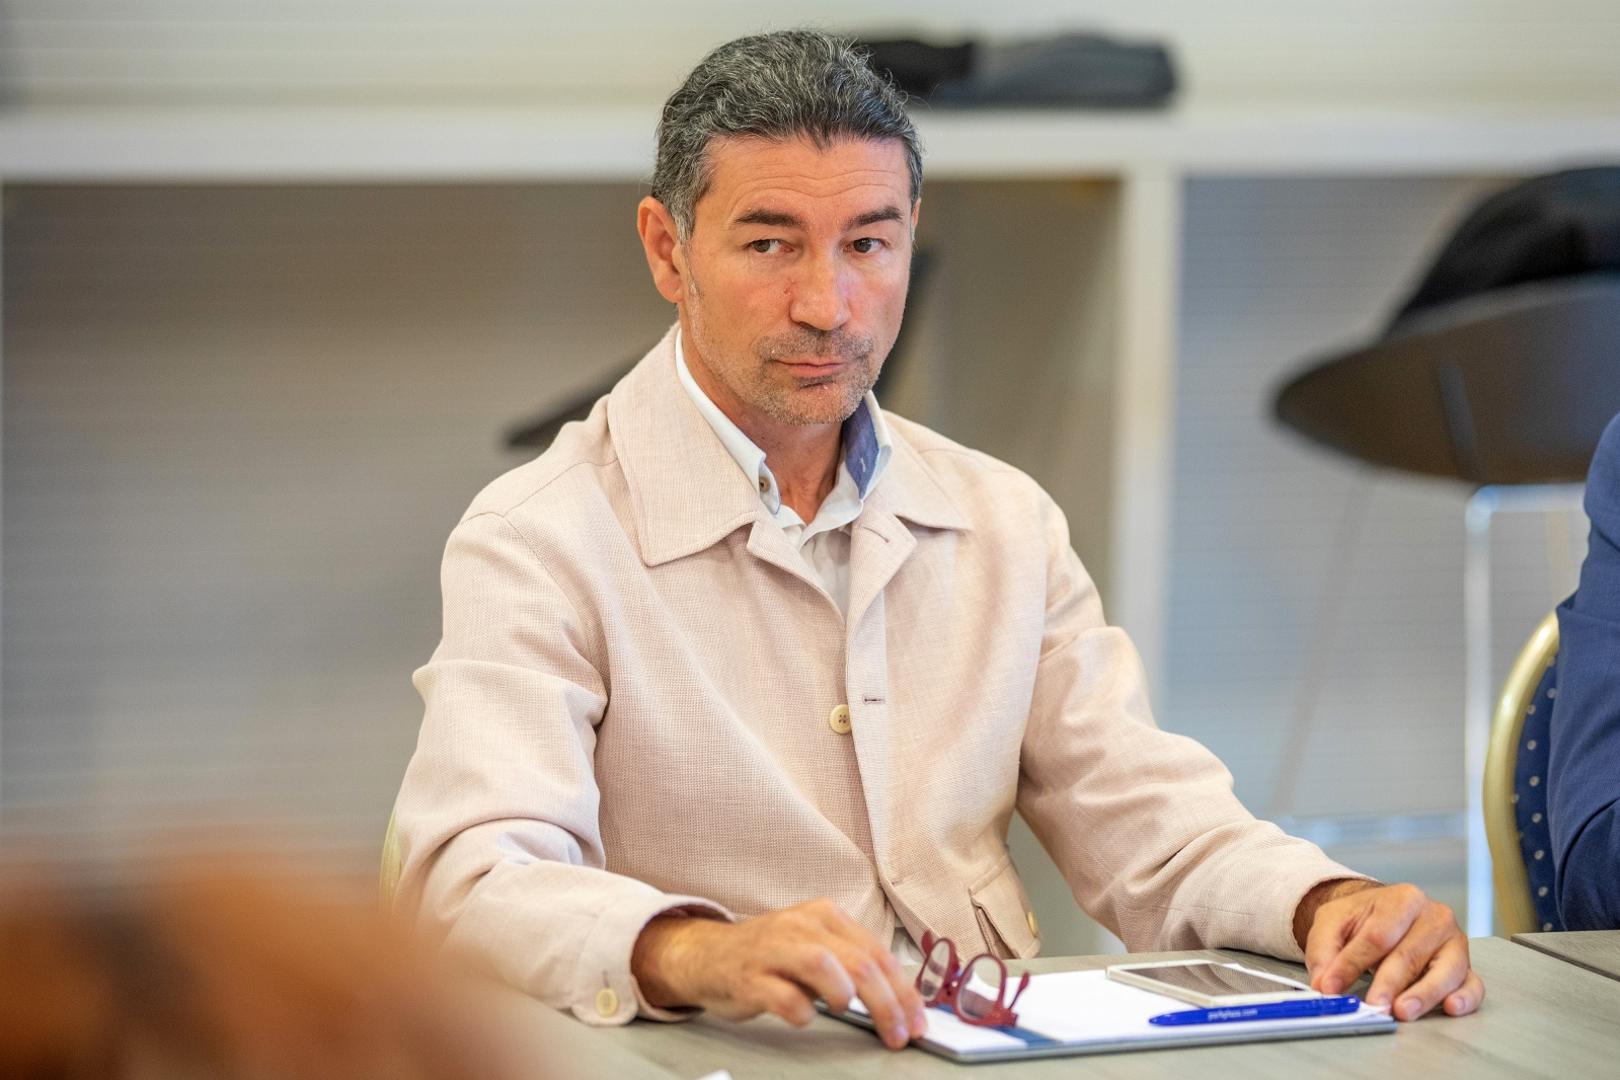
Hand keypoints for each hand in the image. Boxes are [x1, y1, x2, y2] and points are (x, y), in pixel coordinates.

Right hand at [630, 898, 927, 1048]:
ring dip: (846, 996)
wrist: (707, 955)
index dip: (903, 992)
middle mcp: (802, 925)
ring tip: (847, 1011)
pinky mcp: (749, 977)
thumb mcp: (815, 948)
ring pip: (824, 966)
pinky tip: (805, 1016)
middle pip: (859, 962)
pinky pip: (784, 996)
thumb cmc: (769, 957)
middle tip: (900, 1034)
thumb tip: (898, 1000)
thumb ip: (851, 964)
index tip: (917, 1022)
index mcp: (825, 915)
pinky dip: (802, 1011)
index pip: (877, 953)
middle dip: (887, 1004)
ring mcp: (773, 949)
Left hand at [1295, 880, 1483, 1020]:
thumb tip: (1324, 984)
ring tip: (1403, 1011)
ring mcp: (1454, 943)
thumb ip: (1324, 950)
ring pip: (1445, 970)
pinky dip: (1466, 998)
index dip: (1353, 963)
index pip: (1378, 935)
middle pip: (1410, 954)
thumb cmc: (1363, 919)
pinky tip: (1451, 1007)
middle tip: (1374, 1005)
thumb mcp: (1333, 922)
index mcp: (1403, 899)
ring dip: (1424, 994)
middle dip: (1388, 983)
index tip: (1333, 985)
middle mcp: (1435, 917)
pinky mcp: (1465, 967)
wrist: (1383, 914)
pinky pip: (1472, 984)